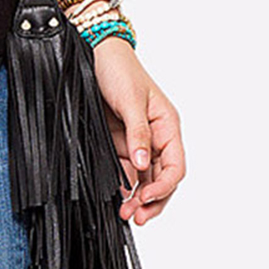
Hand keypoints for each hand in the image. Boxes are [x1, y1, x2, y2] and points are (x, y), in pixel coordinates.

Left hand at [91, 37, 185, 224]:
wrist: (93, 51)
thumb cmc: (118, 69)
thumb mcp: (130, 100)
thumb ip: (138, 133)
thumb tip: (144, 163)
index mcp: (167, 126)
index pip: (175, 165)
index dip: (164, 186)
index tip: (145, 197)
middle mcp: (155, 136)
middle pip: (161, 178)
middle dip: (151, 200)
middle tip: (135, 216)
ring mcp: (136, 140)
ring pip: (143, 177)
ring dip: (135, 196)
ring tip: (124, 212)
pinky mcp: (117, 140)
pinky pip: (124, 167)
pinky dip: (121, 182)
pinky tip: (115, 193)